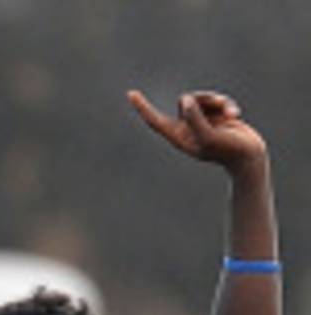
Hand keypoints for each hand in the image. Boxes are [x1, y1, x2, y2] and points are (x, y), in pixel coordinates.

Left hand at [128, 89, 267, 175]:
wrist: (248, 156)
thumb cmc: (227, 150)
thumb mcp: (209, 135)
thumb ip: (196, 118)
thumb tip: (185, 100)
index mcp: (179, 137)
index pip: (155, 121)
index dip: (143, 107)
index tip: (131, 93)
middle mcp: (186, 128)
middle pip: (185, 101)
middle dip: (203, 99)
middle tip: (220, 104)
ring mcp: (199, 121)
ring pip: (200, 98)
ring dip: (216, 101)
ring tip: (231, 114)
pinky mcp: (214, 116)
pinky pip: (215, 100)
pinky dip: (226, 105)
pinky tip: (236, 115)